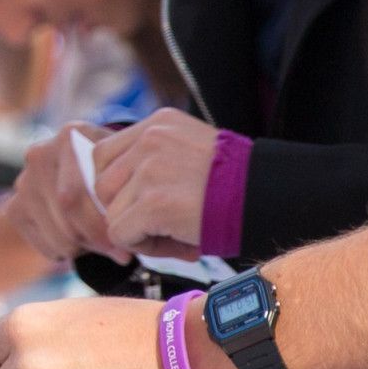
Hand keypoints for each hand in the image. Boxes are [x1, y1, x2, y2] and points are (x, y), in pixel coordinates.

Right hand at [0, 123, 118, 261]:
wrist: (81, 165)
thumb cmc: (110, 168)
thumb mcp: (122, 166)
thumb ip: (125, 191)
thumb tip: (125, 247)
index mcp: (70, 137)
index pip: (77, 192)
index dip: (102, 224)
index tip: (126, 245)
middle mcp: (40, 155)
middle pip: (66, 213)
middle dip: (97, 239)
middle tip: (120, 253)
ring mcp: (24, 183)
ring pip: (59, 235)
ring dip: (86, 247)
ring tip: (102, 243)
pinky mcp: (15, 209)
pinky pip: (45, 245)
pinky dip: (67, 252)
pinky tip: (80, 240)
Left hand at [88, 110, 219, 259]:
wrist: (266, 197)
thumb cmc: (234, 186)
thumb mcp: (190, 153)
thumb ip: (153, 161)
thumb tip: (112, 195)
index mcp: (158, 123)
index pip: (104, 155)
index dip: (118, 187)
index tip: (143, 202)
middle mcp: (149, 139)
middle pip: (101, 184)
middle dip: (123, 209)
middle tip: (157, 223)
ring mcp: (148, 169)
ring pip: (110, 212)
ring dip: (135, 229)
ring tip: (170, 232)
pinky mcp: (152, 201)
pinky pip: (121, 233)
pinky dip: (142, 245)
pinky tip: (172, 241)